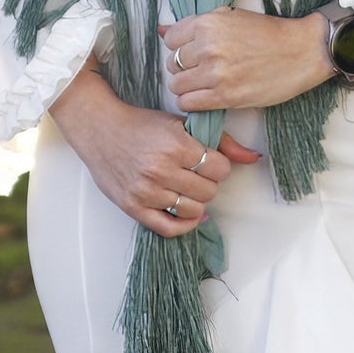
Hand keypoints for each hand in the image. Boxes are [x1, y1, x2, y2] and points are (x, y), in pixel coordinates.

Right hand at [49, 66, 260, 237]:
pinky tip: (186, 212)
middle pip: (209, 191)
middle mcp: (160, 170)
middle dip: (208, 182)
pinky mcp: (133, 207)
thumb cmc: (141, 125)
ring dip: (196, 201)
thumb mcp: (181, 124)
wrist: (100, 130)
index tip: (210, 161)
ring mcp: (146, 191)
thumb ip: (220, 140)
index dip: (219, 165)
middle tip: (196, 173)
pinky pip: (169, 228)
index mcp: (175, 144)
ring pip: (193, 211)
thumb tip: (253, 157)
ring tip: (187, 188)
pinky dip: (184, 224)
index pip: (219, 169)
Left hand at [159, 7, 333, 113]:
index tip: (193, 52)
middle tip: (201, 69)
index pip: (171, 40)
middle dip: (183, 67)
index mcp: (208, 23)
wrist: (302, 51)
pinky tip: (206, 96)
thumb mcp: (230, 17)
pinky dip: (192, 102)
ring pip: (176, 85)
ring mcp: (215, 73)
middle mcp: (207, 47)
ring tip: (204, 84)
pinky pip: (188, 103)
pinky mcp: (224, 96)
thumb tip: (161, 31)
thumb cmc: (268, 33)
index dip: (180, 47)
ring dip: (186, 86)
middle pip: (171, 63)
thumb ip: (196, 25)